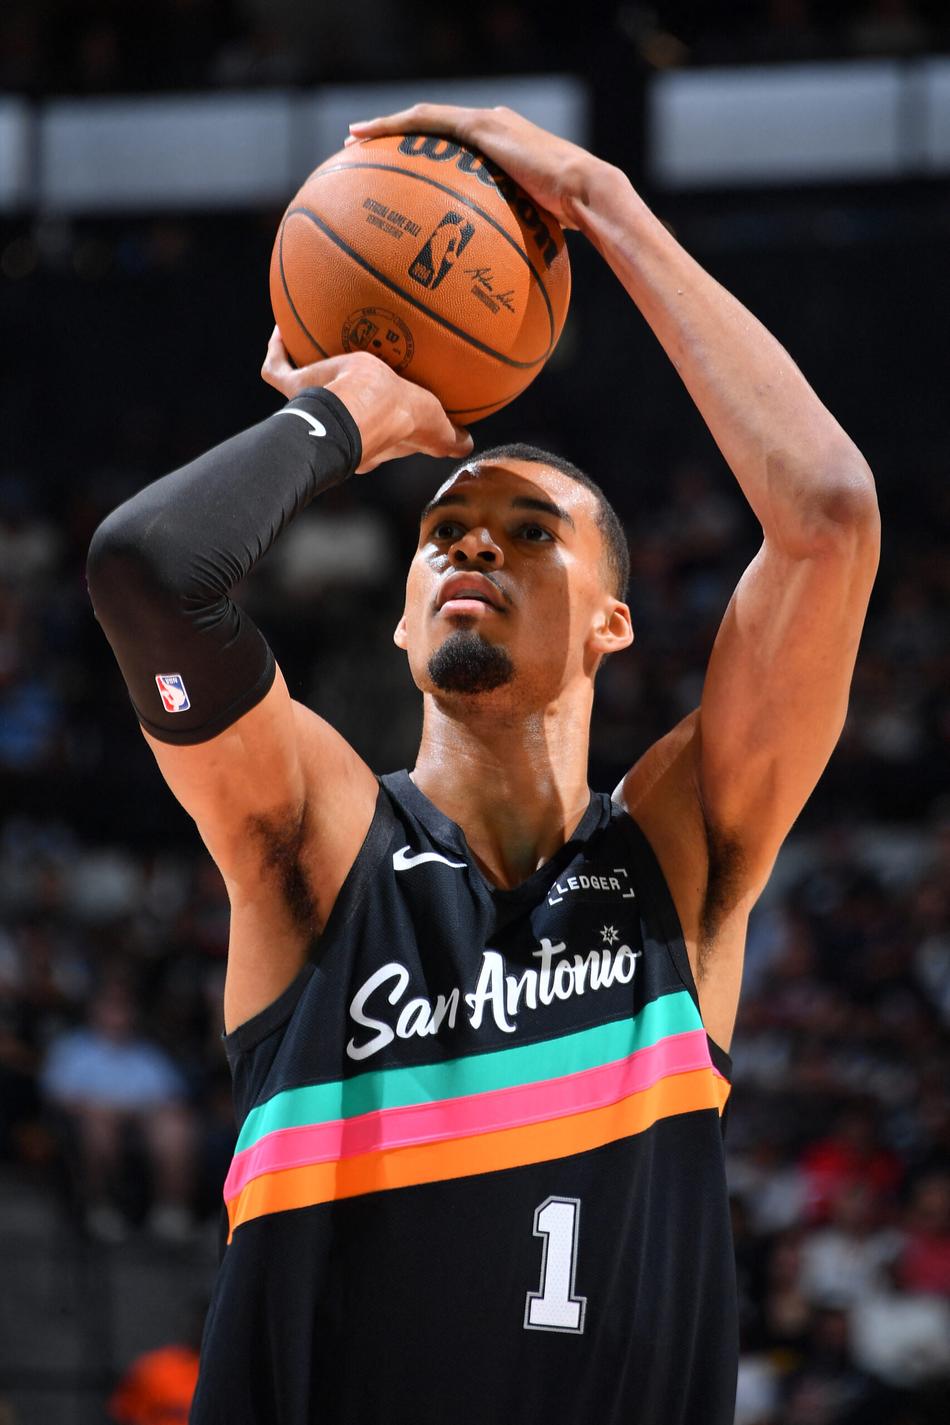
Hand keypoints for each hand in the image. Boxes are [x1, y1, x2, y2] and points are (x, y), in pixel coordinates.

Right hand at [261, 327, 473, 473]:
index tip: (386, 405)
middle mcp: (339, 424)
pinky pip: (277, 368)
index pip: (374, 431)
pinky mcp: (297, 388)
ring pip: (301, 390)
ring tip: (307, 344)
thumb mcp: (436, 427)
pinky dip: (278, 349)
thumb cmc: (400, 419)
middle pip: (336, 411)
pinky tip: (282, 327)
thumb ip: (452, 437)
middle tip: (347, 372)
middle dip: (340, 397)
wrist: (363, 407)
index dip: (380, 422)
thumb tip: (469, 444)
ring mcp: (314, 405)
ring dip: (304, 371)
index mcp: (371, 436)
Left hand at [345, 103, 607, 230]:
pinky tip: (366, 139)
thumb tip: (492, 288)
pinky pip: (427, 122)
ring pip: (424, 118)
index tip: (393, 169)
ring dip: (386, 127)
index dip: (421, 153)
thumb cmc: (569, 223)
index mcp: (501, 148)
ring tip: (352, 141)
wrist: (587, 194)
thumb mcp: (532, 233)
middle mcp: (491, 127)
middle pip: (431, 127)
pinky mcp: (483, 125)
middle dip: (393, 136)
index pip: (453, 145)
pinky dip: (396, 127)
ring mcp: (486, 122)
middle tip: (359, 150)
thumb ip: (508, 244)